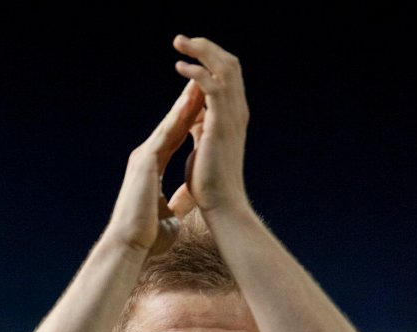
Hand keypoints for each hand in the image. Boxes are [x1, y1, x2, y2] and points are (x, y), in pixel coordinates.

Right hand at [106, 77, 204, 258]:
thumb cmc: (147, 238)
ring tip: (198, 82)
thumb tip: (192, 198)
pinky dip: (177, 118)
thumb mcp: (170, 216)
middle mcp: (146, 160)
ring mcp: (144, 159)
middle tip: (201, 82)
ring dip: (184, 103)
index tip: (202, 108)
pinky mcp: (145, 163)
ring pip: (168, 125)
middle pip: (171, 127)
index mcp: (152, 171)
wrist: (128, 247)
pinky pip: (164, 135)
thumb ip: (179, 202)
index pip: (173, 140)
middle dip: (187, 105)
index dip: (188, 123)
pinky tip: (189, 102)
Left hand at [168, 34, 249, 217]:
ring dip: (201, 50)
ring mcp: (231, 116)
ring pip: (223, 67)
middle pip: (229, 64)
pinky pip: (213, 85)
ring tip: (180, 43)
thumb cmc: (209, 186)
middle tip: (181, 40)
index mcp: (231, 117)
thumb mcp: (202, 148)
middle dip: (205, 47)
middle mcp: (236, 111)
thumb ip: (199, 128)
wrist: (220, 205)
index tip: (187, 54)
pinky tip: (181, 67)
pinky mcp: (221, 123)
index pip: (226, 76)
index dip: (209, 60)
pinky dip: (198, 72)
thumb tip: (190, 119)